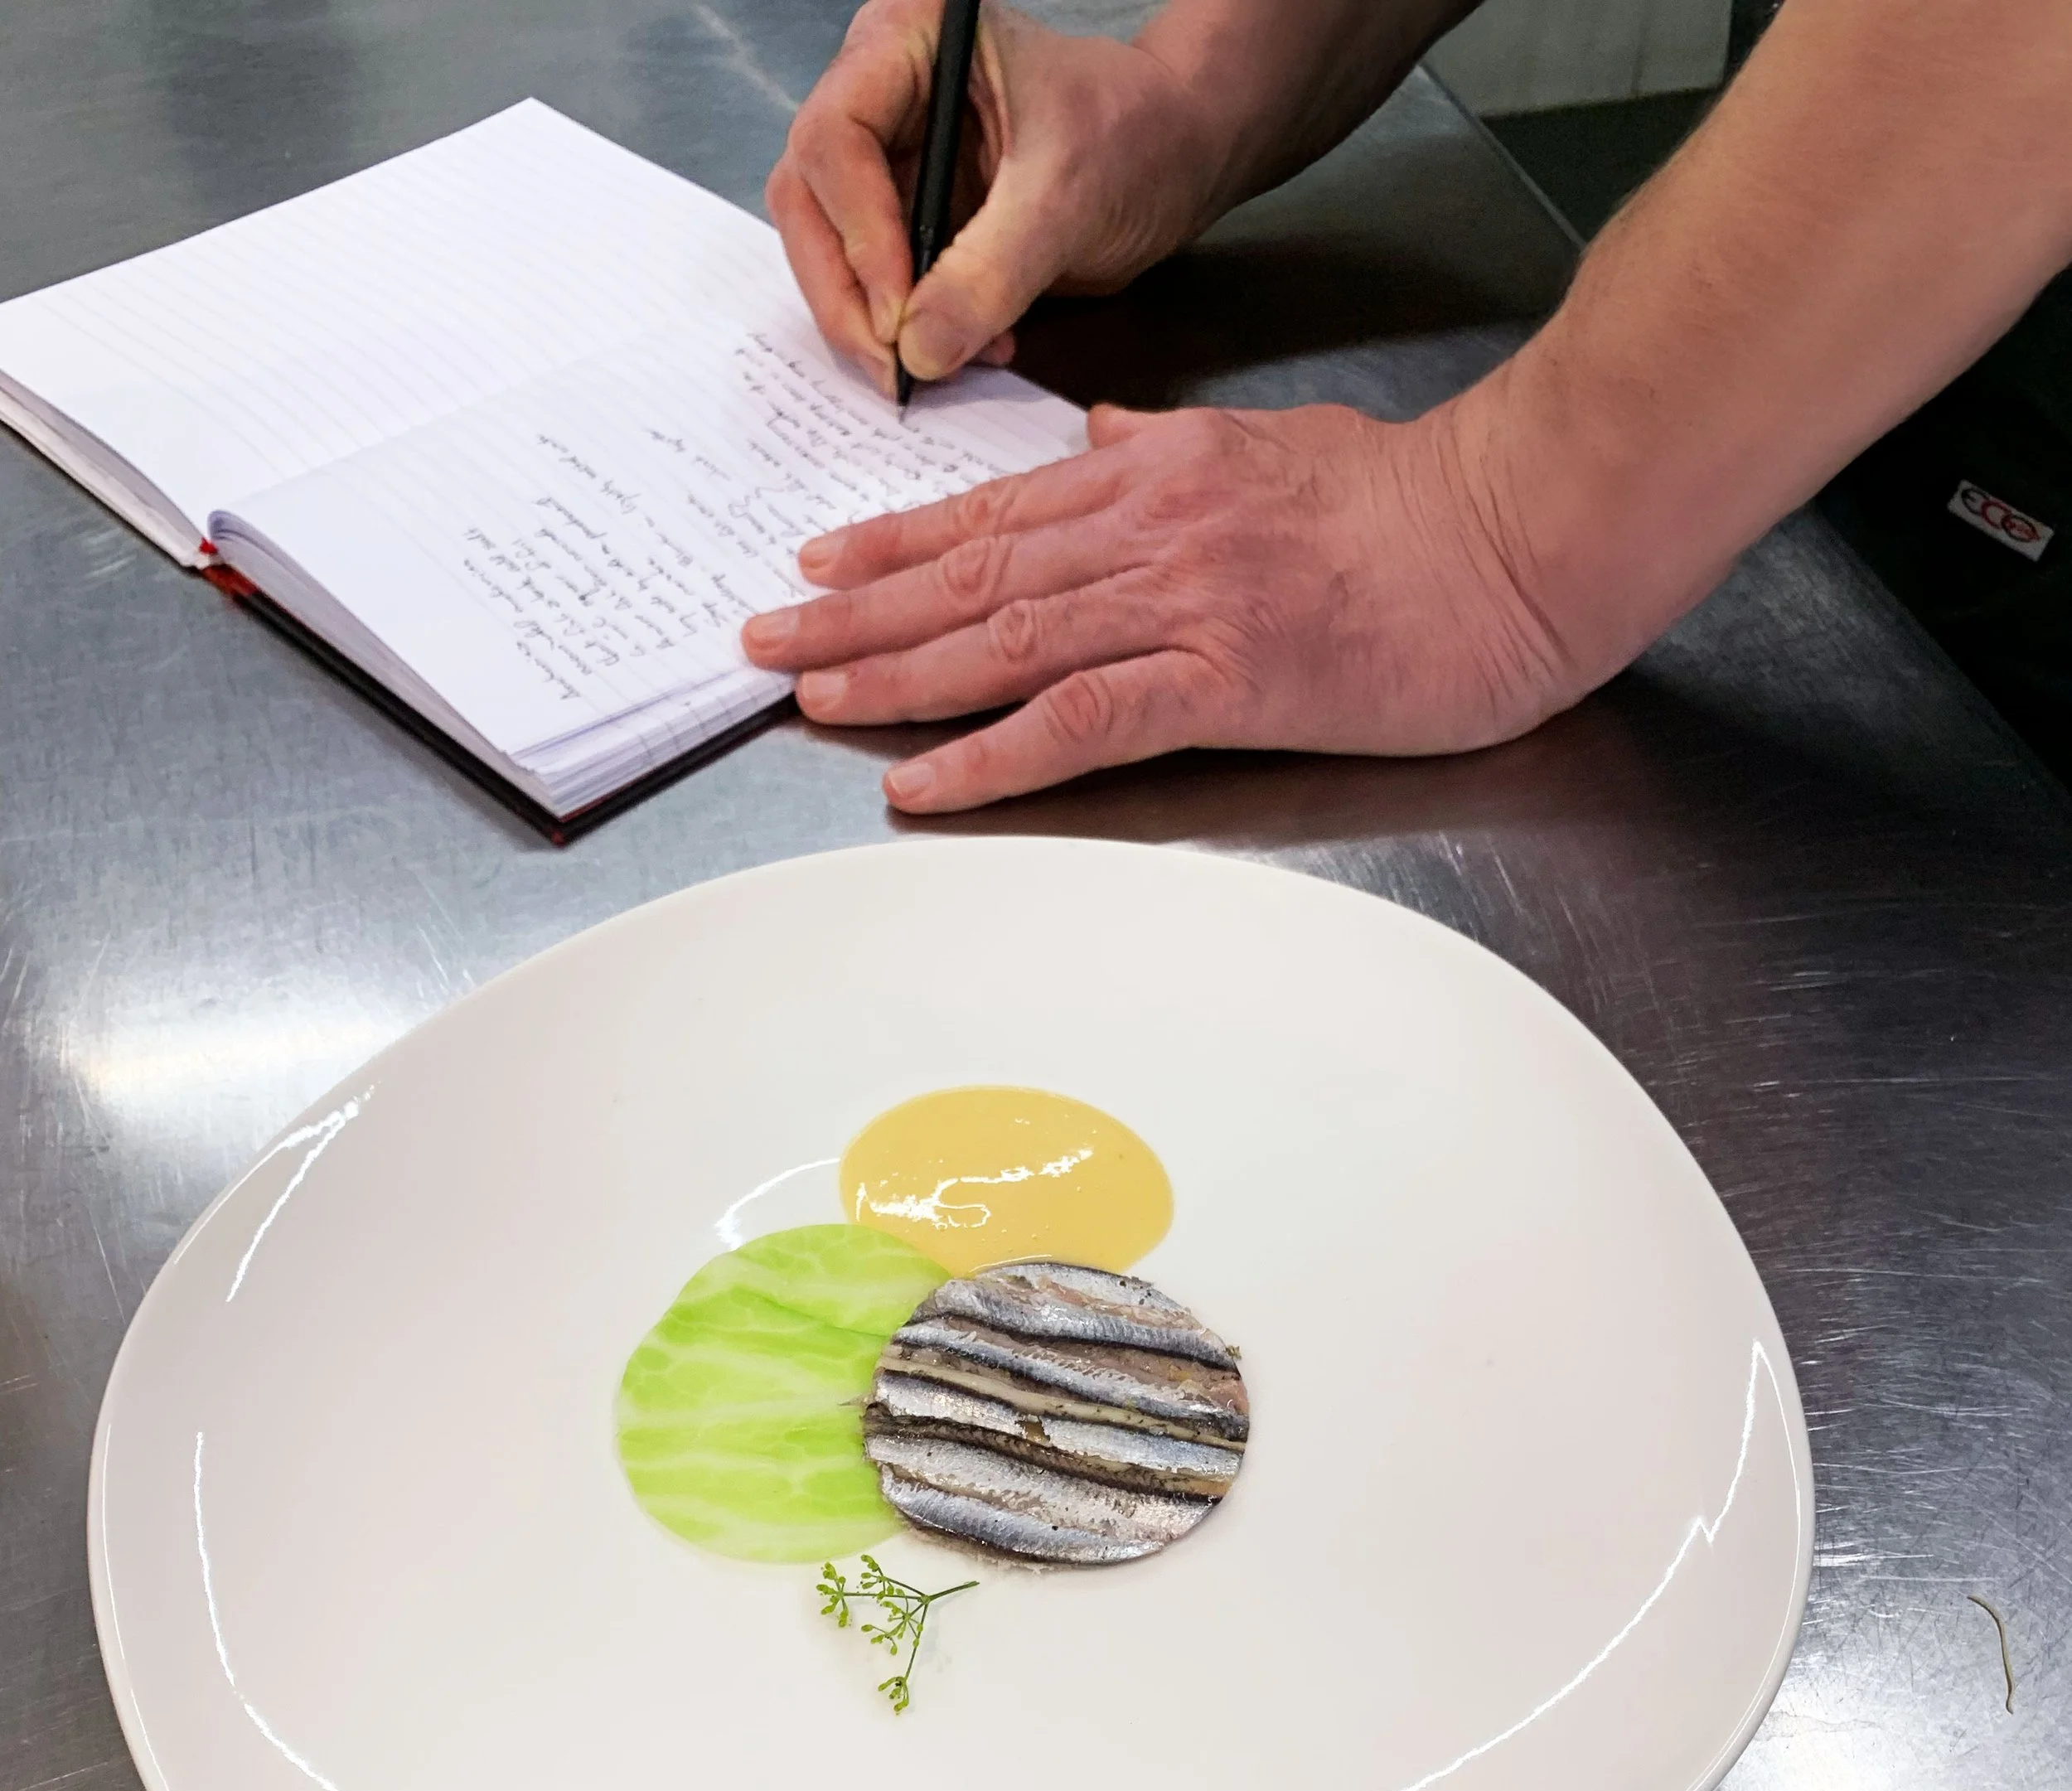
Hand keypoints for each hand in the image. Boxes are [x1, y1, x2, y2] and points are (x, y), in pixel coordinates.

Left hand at [740, 396, 1586, 811]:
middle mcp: (1151, 527)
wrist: (1520, 534)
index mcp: (1159, 470)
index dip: (895, 543)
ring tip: (811, 700)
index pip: (998, 510)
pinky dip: (992, 755)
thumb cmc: (1417, 503)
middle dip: (857, 613)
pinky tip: (924, 782)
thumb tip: (1103, 444)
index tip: (821, 567)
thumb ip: (1174, 452)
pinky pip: (1082, 723)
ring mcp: (1184, 603)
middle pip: (973, 574)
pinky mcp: (1227, 681)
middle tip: (768, 643)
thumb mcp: (1275, 446)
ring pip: (1004, 640)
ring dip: (895, 677)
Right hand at [765, 0, 1221, 396]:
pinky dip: (912, 333)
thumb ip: (989, 272)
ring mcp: (891, 161)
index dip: (857, 232)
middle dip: (847, 293)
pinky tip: (969, 349)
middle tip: (892, 367)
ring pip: (833, 253)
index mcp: (908, 42)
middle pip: (811, 201)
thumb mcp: (1064, 197)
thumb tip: (917, 351)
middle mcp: (881, 95)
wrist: (1178, 158)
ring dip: (877, 324)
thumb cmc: (1133, 134)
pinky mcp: (913, 220)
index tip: (899, 312)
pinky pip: (880, 287)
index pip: (835, 138)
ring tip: (938, 363)